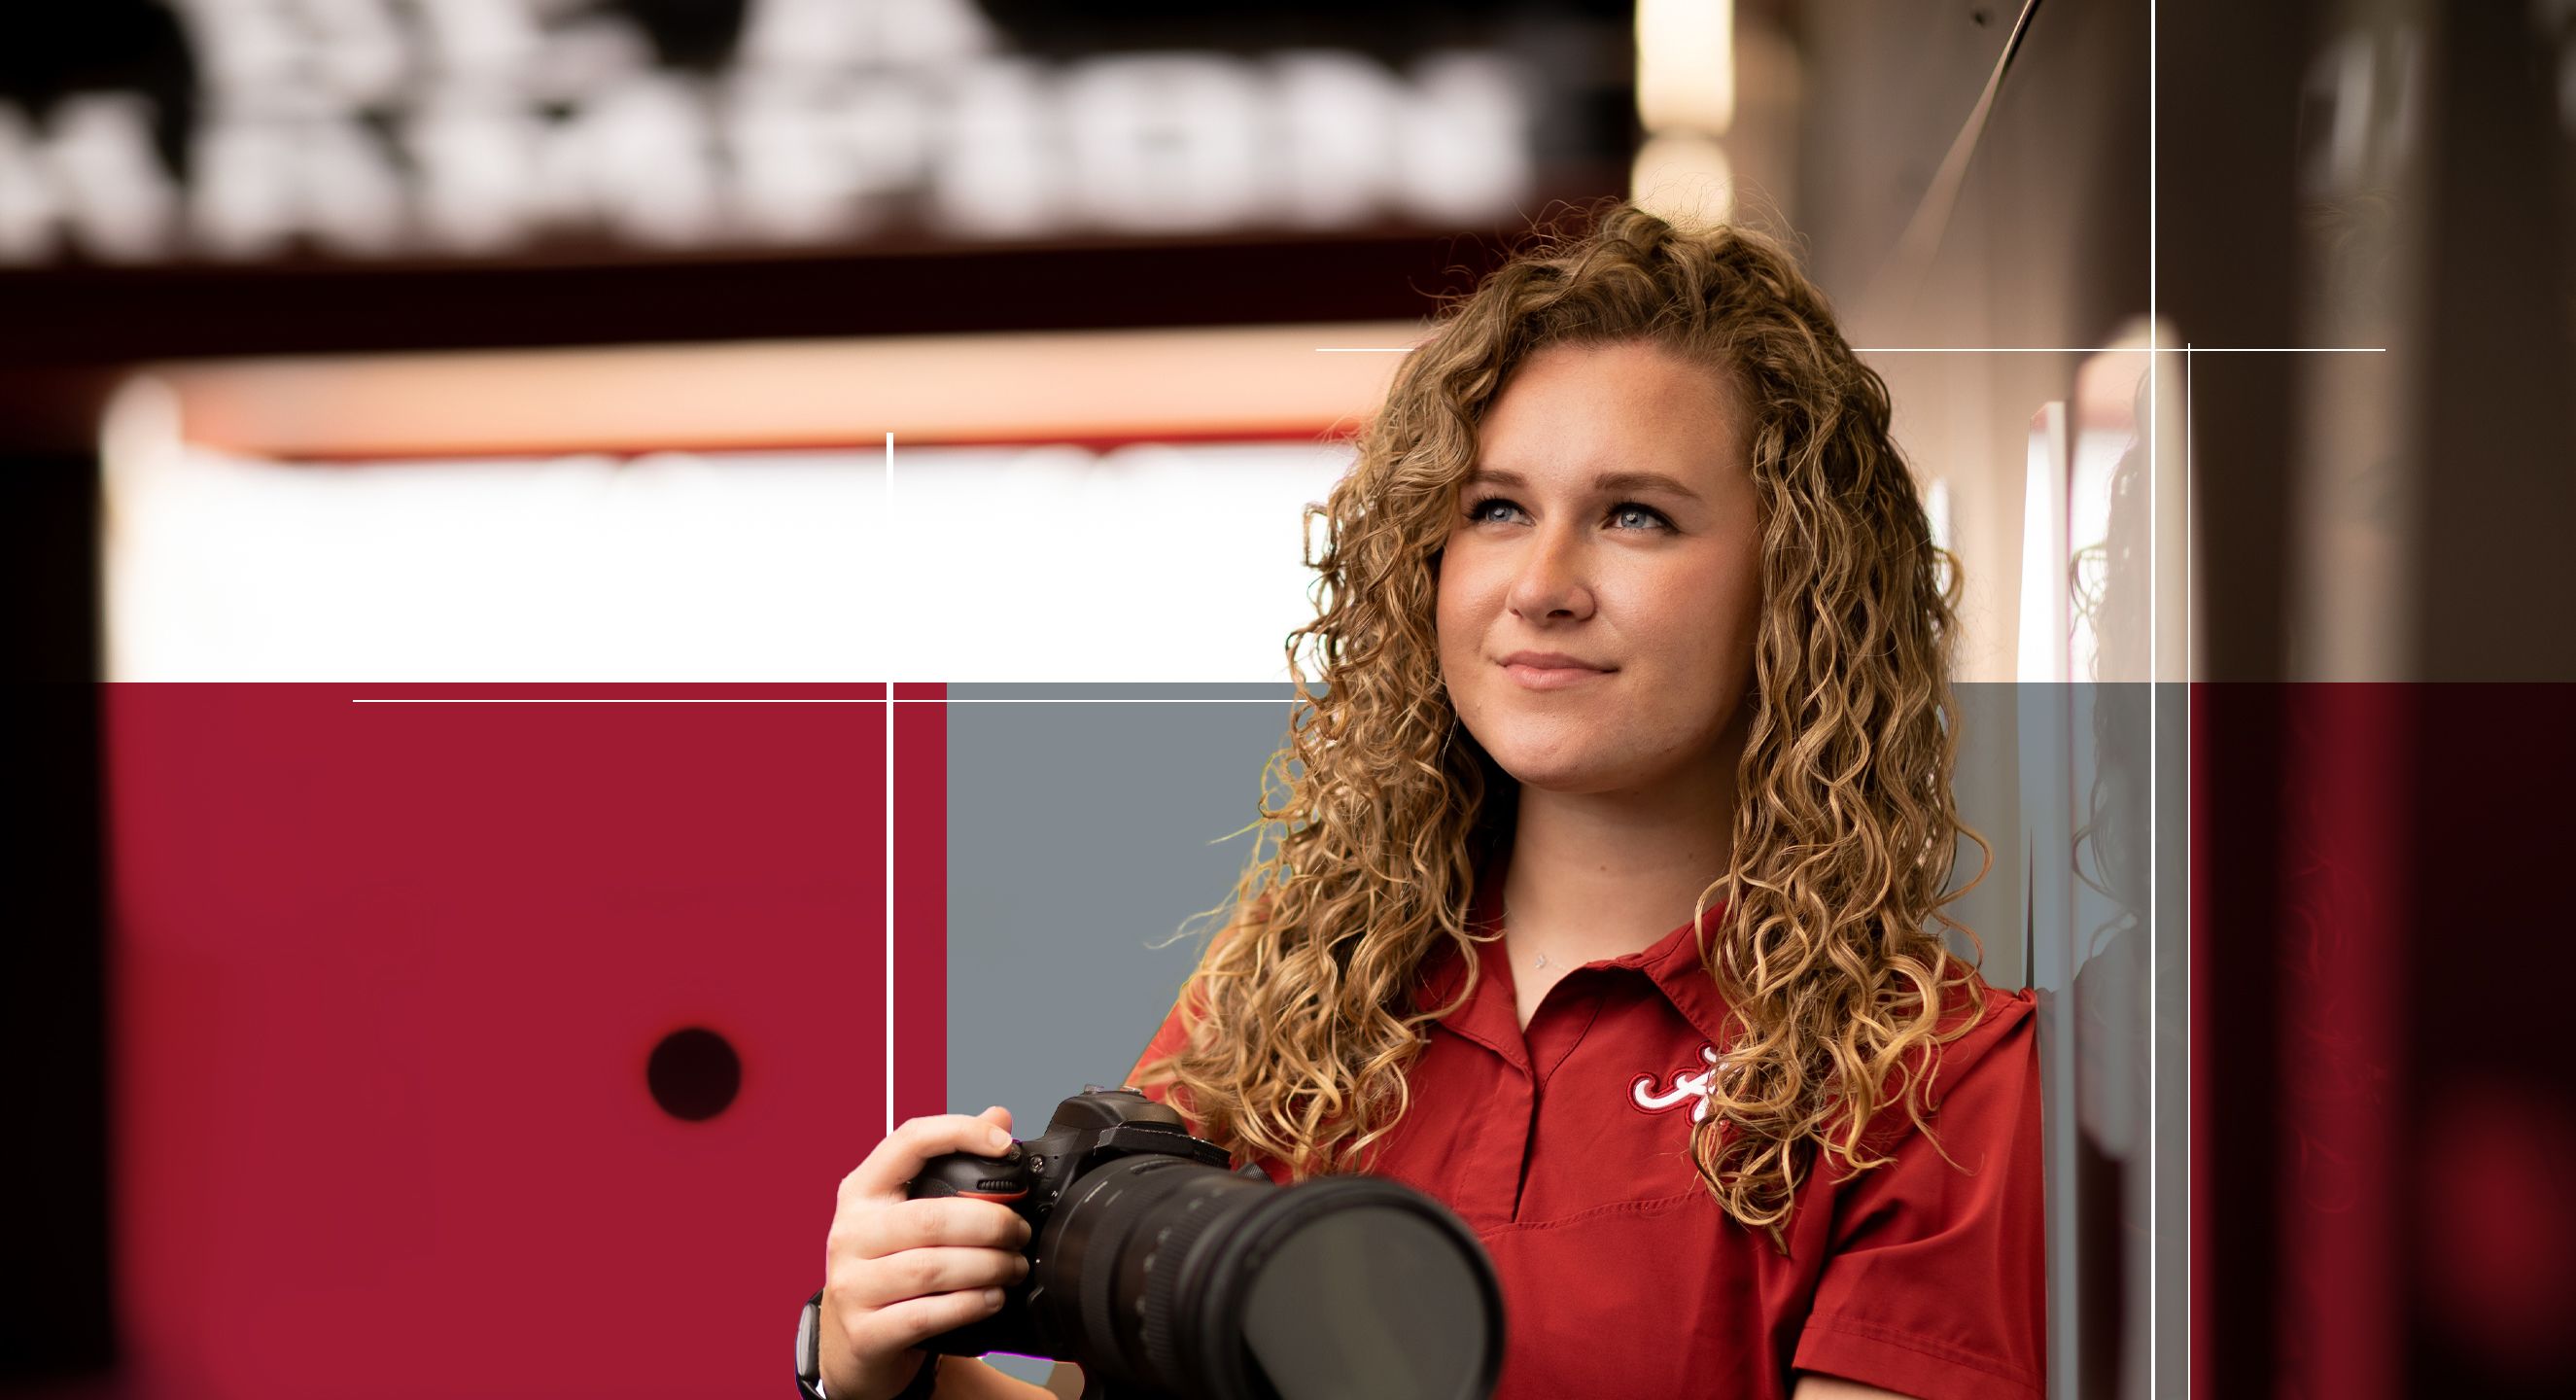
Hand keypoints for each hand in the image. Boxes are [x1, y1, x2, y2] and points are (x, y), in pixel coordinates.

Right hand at [819, 1107, 1036, 1399]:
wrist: (852, 1343)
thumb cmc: (886, 1266)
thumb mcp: (905, 1210)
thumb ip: (952, 1163)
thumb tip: (998, 1117)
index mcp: (862, 1192)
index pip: (907, 1142)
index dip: (958, 1133)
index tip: (1004, 1144)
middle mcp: (850, 1233)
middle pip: (931, 1218)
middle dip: (991, 1224)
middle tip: (1020, 1233)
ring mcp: (852, 1284)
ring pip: (932, 1269)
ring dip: (988, 1267)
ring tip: (1015, 1267)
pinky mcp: (866, 1331)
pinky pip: (927, 1314)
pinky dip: (970, 1304)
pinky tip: (993, 1298)